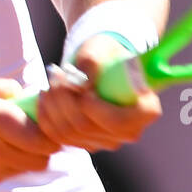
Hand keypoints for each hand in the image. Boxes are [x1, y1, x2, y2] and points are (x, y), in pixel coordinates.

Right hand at [0, 77, 61, 190]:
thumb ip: (2, 89)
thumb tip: (27, 94)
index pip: (40, 137)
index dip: (51, 132)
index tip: (47, 122)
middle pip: (39, 159)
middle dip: (43, 146)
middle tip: (33, 132)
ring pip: (23, 170)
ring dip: (24, 156)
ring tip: (7, 139)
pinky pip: (2, 177)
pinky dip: (3, 165)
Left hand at [34, 34, 162, 151]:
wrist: (100, 64)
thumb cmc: (105, 53)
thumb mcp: (101, 48)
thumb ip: (92, 61)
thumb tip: (82, 84)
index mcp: (145, 110)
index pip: (117, 122)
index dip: (94, 108)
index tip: (79, 85)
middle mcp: (129, 132)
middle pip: (87, 127)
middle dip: (64, 99)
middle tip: (56, 73)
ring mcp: (107, 141)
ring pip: (68, 133)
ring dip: (52, 105)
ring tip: (52, 79)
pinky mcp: (86, 142)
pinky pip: (58, 137)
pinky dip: (46, 116)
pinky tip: (45, 95)